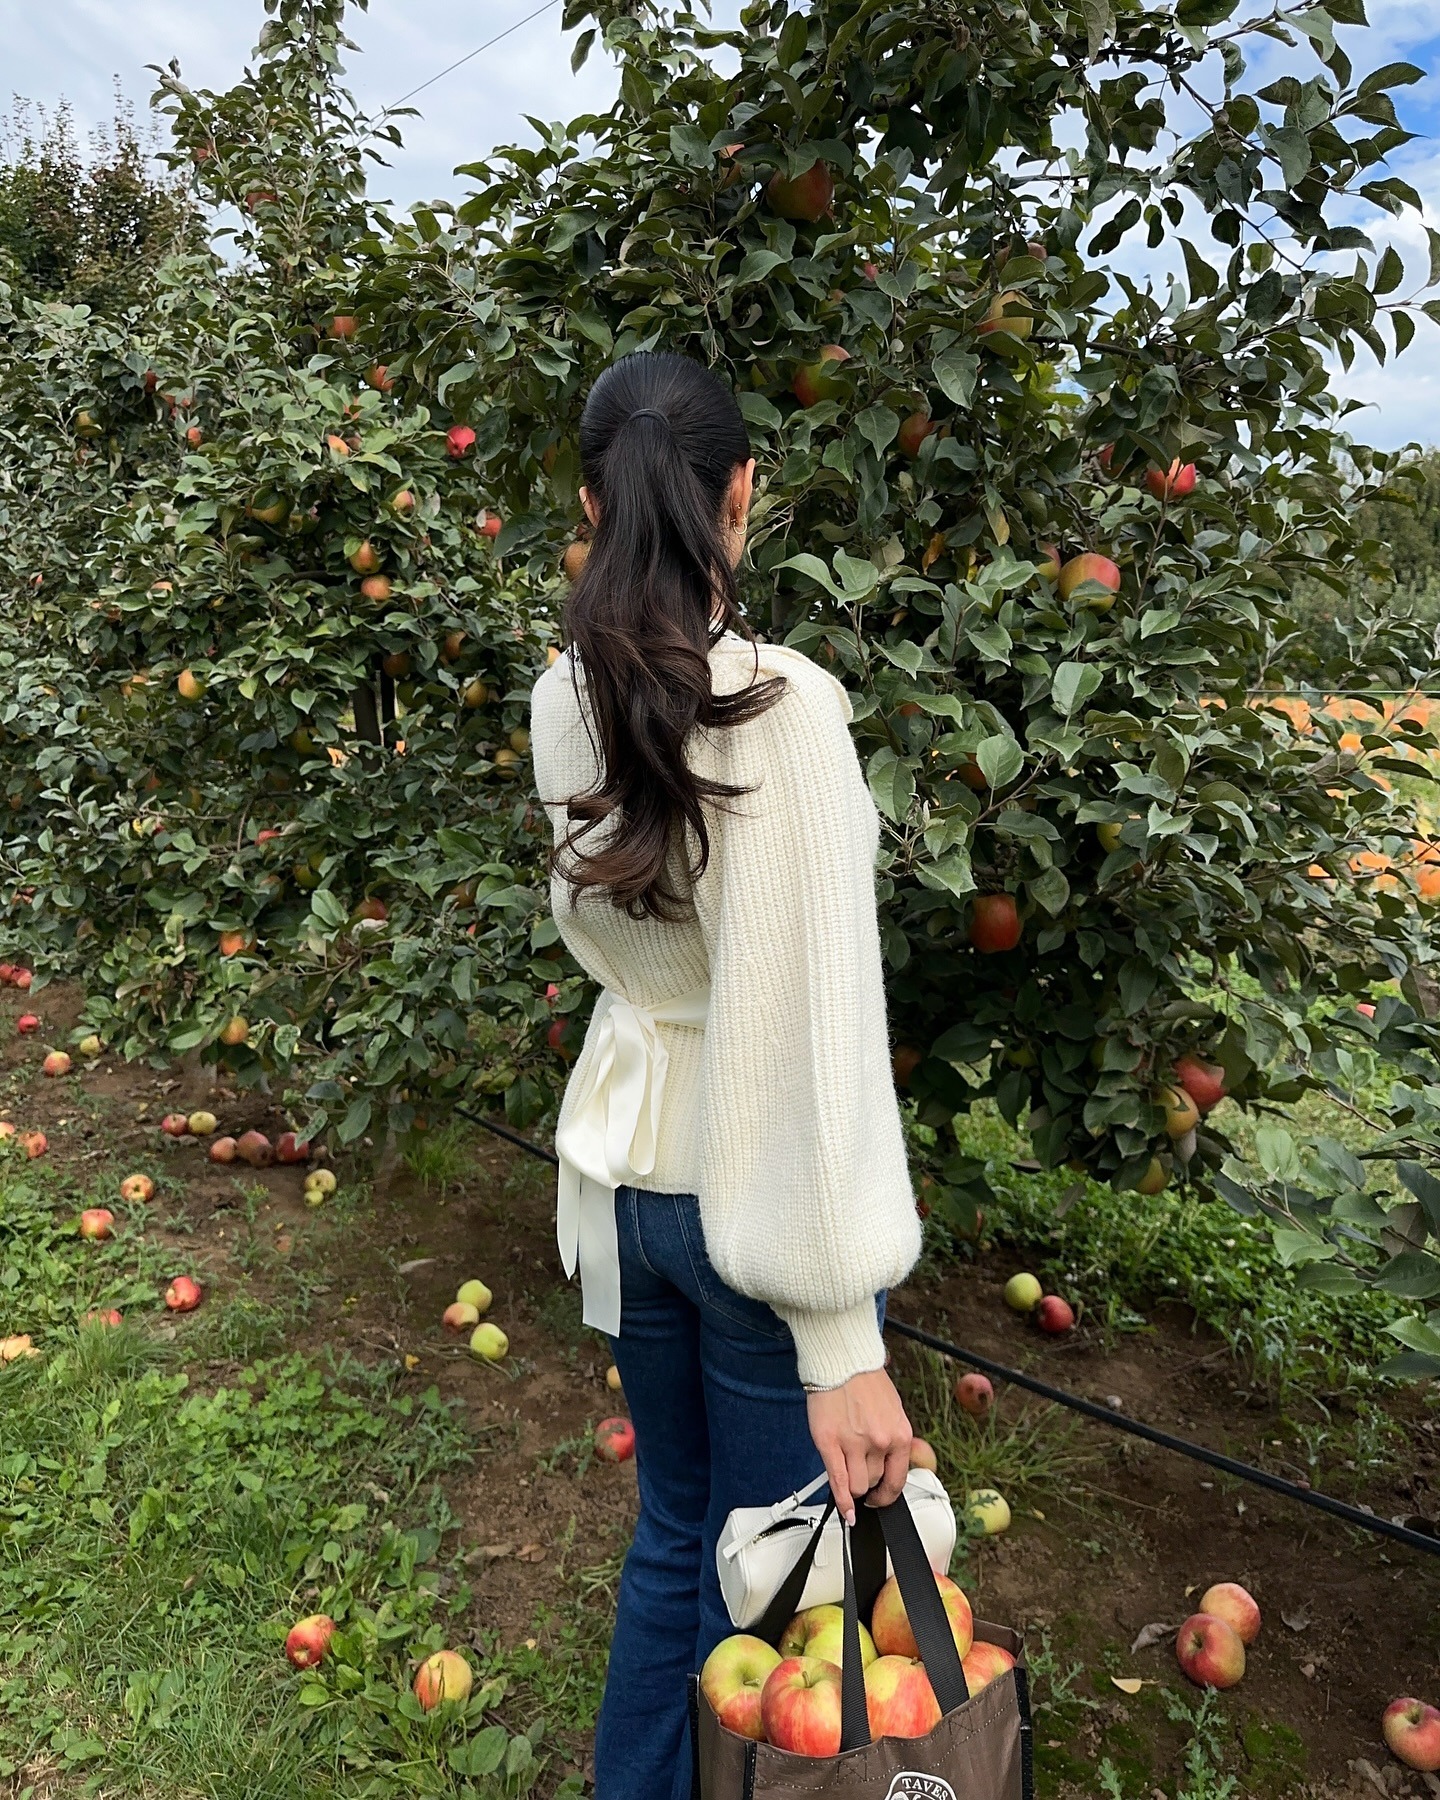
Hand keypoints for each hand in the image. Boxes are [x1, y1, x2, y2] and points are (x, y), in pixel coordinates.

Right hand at [806, 1368, 912, 1524]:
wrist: (842, 1360)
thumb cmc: (865, 1382)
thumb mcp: (892, 1412)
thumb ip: (891, 1441)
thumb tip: (886, 1468)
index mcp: (899, 1435)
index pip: (897, 1481)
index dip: (887, 1495)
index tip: (880, 1498)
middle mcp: (880, 1442)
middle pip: (873, 1483)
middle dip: (866, 1483)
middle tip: (858, 1476)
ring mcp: (854, 1444)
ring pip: (856, 1486)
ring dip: (852, 1485)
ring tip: (847, 1473)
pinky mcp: (830, 1443)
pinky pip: (838, 1483)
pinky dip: (842, 1502)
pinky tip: (845, 1511)